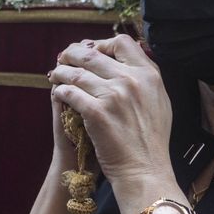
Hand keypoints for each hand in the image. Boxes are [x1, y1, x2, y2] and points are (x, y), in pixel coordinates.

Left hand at [48, 35, 174, 193]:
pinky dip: (60, 91)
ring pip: (76, 72)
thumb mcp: (159, 101)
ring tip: (54, 74)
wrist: (145, 170)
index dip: (101, 44)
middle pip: (92, 54)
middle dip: (72, 54)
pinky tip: (57, 93)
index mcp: (149, 75)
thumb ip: (144, 78)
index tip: (90, 51)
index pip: (121, 43)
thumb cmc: (151, 140)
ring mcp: (113, 95)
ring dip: (60, 71)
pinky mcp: (96, 112)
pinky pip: (69, 92)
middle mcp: (131, 80)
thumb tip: (122, 60)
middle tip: (62, 58)